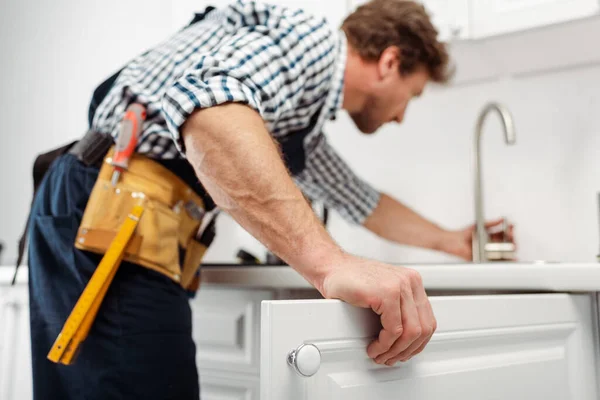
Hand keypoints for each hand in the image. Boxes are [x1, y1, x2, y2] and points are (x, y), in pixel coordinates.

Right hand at [320, 254, 435, 365]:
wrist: (331, 268)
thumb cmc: (351, 281)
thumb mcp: (384, 294)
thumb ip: (400, 309)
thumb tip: (408, 340)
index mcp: (412, 281)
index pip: (428, 321)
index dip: (417, 344)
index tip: (404, 352)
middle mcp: (410, 281)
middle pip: (423, 329)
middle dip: (406, 350)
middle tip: (390, 358)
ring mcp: (399, 285)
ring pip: (411, 332)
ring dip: (394, 350)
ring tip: (381, 354)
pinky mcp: (386, 293)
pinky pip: (394, 329)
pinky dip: (384, 344)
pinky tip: (374, 346)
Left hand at [439, 218, 515, 260]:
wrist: (454, 242)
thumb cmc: (464, 234)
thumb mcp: (479, 225)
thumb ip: (491, 223)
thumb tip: (501, 219)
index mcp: (490, 235)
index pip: (504, 233)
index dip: (509, 231)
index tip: (511, 227)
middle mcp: (491, 244)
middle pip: (506, 243)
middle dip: (511, 239)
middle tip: (511, 236)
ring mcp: (488, 251)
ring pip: (503, 252)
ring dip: (510, 250)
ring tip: (512, 246)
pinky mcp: (485, 258)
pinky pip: (496, 260)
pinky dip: (505, 260)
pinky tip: (511, 258)